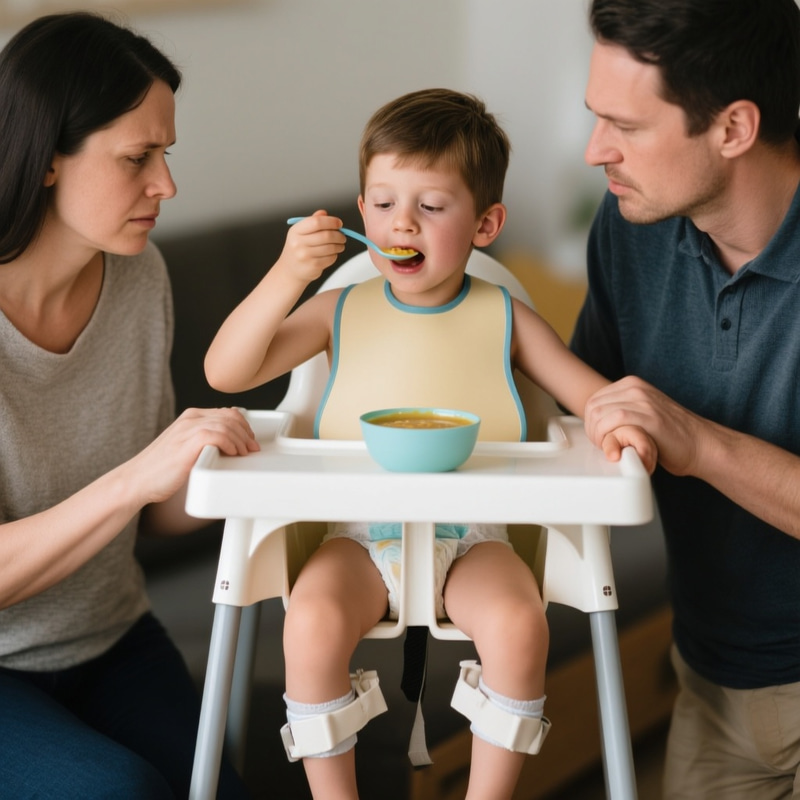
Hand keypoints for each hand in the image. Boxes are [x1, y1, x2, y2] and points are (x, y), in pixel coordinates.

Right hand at [124, 407, 258, 504]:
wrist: (136, 480)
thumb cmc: (160, 469)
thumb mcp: (186, 447)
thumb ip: (205, 440)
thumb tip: (229, 444)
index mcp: (190, 417)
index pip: (227, 412)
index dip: (243, 426)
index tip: (249, 440)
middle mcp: (190, 419)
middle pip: (230, 416)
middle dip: (246, 433)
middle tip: (251, 448)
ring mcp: (187, 429)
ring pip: (227, 425)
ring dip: (241, 440)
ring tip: (244, 453)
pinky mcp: (187, 443)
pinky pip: (218, 435)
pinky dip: (230, 443)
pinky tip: (232, 454)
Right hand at [279, 210, 345, 282]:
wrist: (290, 270)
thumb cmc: (298, 249)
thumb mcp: (300, 233)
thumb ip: (312, 221)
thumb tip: (324, 213)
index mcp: (295, 231)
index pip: (317, 222)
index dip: (331, 221)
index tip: (339, 224)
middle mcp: (298, 243)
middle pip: (326, 235)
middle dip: (339, 235)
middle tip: (342, 237)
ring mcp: (305, 255)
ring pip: (330, 247)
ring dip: (339, 246)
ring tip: (340, 245)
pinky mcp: (313, 266)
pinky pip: (330, 258)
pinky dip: (334, 255)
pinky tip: (332, 254)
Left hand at [585, 376, 702, 475]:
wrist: (700, 445)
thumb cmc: (671, 436)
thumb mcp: (642, 413)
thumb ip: (621, 410)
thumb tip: (594, 420)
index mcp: (632, 384)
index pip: (593, 400)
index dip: (590, 423)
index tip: (600, 439)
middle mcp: (635, 388)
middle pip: (592, 407)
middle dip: (592, 430)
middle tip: (604, 446)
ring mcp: (642, 400)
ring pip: (599, 414)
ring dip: (598, 436)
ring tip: (611, 448)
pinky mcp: (648, 415)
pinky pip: (614, 421)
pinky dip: (608, 437)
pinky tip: (617, 449)